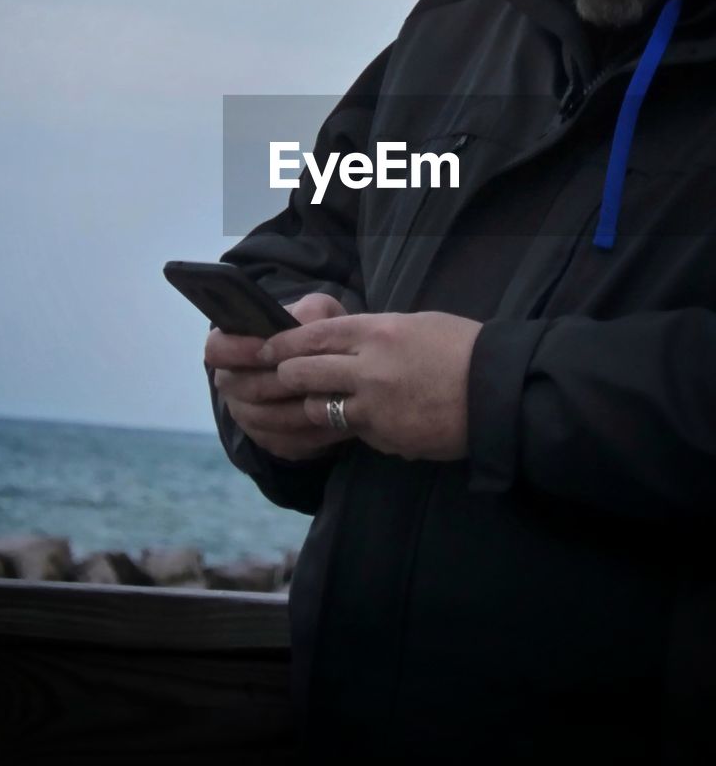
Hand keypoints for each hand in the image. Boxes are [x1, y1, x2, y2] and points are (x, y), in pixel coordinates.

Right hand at [205, 292, 352, 461]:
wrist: (324, 369)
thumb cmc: (311, 334)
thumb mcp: (316, 312)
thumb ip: (311, 310)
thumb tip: (305, 322)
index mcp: (229, 347)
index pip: (217, 350)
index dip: (238, 350)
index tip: (267, 350)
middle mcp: (232, 384)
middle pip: (247, 389)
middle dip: (282, 382)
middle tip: (313, 377)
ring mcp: (248, 417)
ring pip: (269, 419)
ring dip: (301, 409)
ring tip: (332, 400)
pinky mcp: (271, 441)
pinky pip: (288, 442)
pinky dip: (313, 432)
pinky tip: (337, 420)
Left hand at [258, 312, 483, 460]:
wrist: (499, 394)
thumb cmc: (463, 350)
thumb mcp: (416, 325)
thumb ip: (375, 335)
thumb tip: (344, 343)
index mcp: (376, 331)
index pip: (312, 337)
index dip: (282, 344)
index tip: (265, 349)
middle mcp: (368, 369)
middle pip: (304, 374)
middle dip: (289, 376)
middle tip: (284, 378)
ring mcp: (375, 408)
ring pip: (320, 410)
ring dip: (320, 406)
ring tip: (332, 401)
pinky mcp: (387, 439)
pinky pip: (358, 433)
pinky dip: (361, 427)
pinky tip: (383, 419)